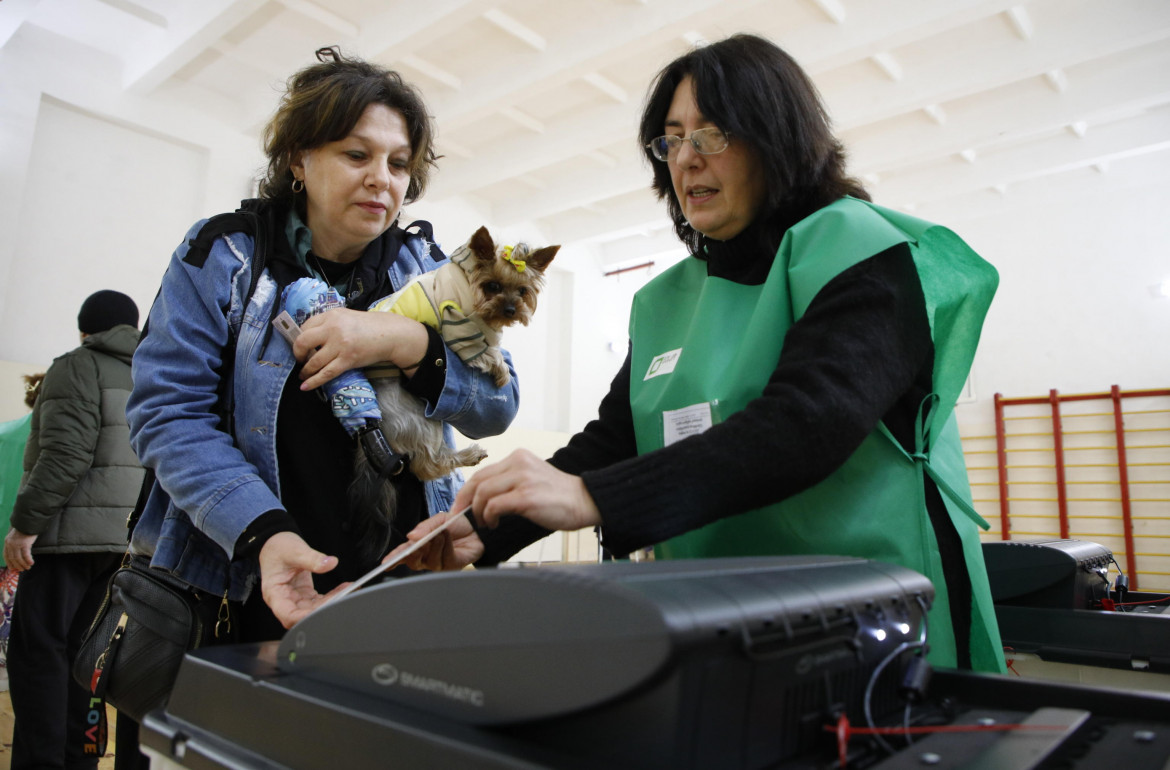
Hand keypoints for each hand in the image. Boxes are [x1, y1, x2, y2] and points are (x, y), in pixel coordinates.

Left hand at [3, 529, 36, 571]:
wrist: (29, 522)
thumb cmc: (25, 529)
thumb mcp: (16, 536)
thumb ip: (14, 544)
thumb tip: (17, 554)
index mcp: (7, 542)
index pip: (6, 555)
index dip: (9, 563)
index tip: (13, 568)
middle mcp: (10, 544)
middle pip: (12, 558)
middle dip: (17, 565)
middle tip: (22, 569)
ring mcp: (17, 544)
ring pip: (19, 558)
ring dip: (23, 564)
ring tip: (28, 567)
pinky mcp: (25, 544)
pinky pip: (26, 555)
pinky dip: (28, 560)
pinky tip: (31, 563)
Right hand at [258, 531, 339, 627]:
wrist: (276, 544)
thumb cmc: (277, 548)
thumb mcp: (294, 550)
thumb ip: (312, 559)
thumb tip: (330, 563)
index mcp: (274, 594)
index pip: (288, 615)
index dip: (305, 617)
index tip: (323, 611)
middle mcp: (284, 600)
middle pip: (304, 614)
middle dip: (324, 608)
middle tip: (342, 597)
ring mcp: (295, 598)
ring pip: (315, 608)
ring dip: (331, 602)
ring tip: (347, 590)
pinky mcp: (304, 594)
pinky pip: (320, 600)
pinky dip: (332, 596)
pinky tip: (344, 588)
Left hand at [292, 309, 428, 390]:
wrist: (389, 334)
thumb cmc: (367, 326)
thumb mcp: (345, 317)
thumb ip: (328, 324)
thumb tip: (308, 338)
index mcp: (331, 315)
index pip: (305, 327)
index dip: (300, 338)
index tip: (301, 346)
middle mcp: (333, 329)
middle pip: (303, 342)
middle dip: (297, 354)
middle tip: (300, 359)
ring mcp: (340, 345)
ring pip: (314, 361)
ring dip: (305, 370)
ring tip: (304, 374)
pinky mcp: (348, 360)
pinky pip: (326, 373)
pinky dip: (313, 381)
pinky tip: (305, 386)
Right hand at [389, 510, 483, 571]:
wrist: (477, 525)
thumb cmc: (456, 524)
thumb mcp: (438, 520)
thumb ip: (424, 528)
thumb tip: (410, 536)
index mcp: (420, 546)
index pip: (404, 554)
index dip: (394, 559)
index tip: (385, 563)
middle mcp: (427, 557)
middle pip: (414, 562)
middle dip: (413, 553)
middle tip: (417, 543)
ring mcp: (439, 563)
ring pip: (430, 561)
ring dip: (434, 545)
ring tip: (441, 533)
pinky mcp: (453, 565)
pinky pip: (445, 559)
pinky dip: (446, 546)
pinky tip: (448, 538)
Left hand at [453, 449, 602, 531]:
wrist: (585, 501)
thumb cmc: (559, 496)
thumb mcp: (531, 478)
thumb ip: (509, 482)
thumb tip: (483, 497)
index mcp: (518, 457)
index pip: (482, 472)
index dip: (466, 490)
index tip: (460, 505)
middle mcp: (518, 463)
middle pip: (478, 481)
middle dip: (465, 501)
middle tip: (461, 516)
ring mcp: (522, 479)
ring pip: (483, 493)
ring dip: (478, 512)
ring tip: (485, 523)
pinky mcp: (526, 496)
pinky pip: (494, 506)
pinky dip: (489, 517)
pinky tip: (494, 524)